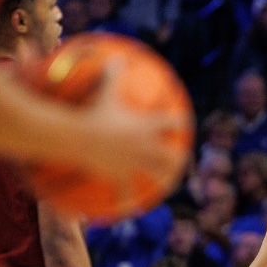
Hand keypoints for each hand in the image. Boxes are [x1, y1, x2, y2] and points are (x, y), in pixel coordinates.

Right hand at [76, 60, 191, 191]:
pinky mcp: (120, 177)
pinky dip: (126, 199)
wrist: (80, 138)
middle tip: (183, 160)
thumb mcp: (104, 92)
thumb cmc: (93, 113)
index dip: (180, 124)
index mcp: (146, 127)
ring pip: (155, 175)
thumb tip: (114, 57)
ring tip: (168, 185)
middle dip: (178, 158)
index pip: (171, 124)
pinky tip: (130, 209)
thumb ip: (112, 75)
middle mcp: (146, 147)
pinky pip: (124, 191)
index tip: (186, 125)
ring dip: (163, 179)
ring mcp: (134, 164)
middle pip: (170, 155)